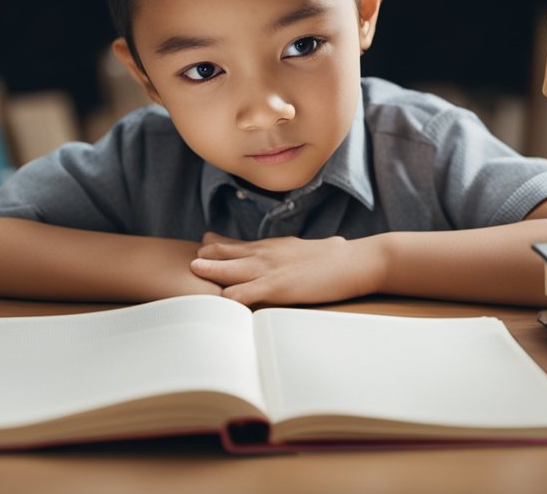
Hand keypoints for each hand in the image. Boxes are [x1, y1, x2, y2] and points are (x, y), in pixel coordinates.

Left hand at [190, 232, 385, 305]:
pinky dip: (230, 298)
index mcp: (274, 247)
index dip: (219, 245)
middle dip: (208, 254)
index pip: (239, 243)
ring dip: (211, 269)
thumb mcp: (308, 252)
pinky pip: (246, 293)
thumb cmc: (337, 259)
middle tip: (190, 256)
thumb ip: (293, 254)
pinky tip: (218, 302)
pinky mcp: (278, 287)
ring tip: (192, 268)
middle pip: (228, 251)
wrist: (355, 261)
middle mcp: (267, 254)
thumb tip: (296, 256)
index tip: (204, 244)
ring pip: (231, 268)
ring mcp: (271, 269)